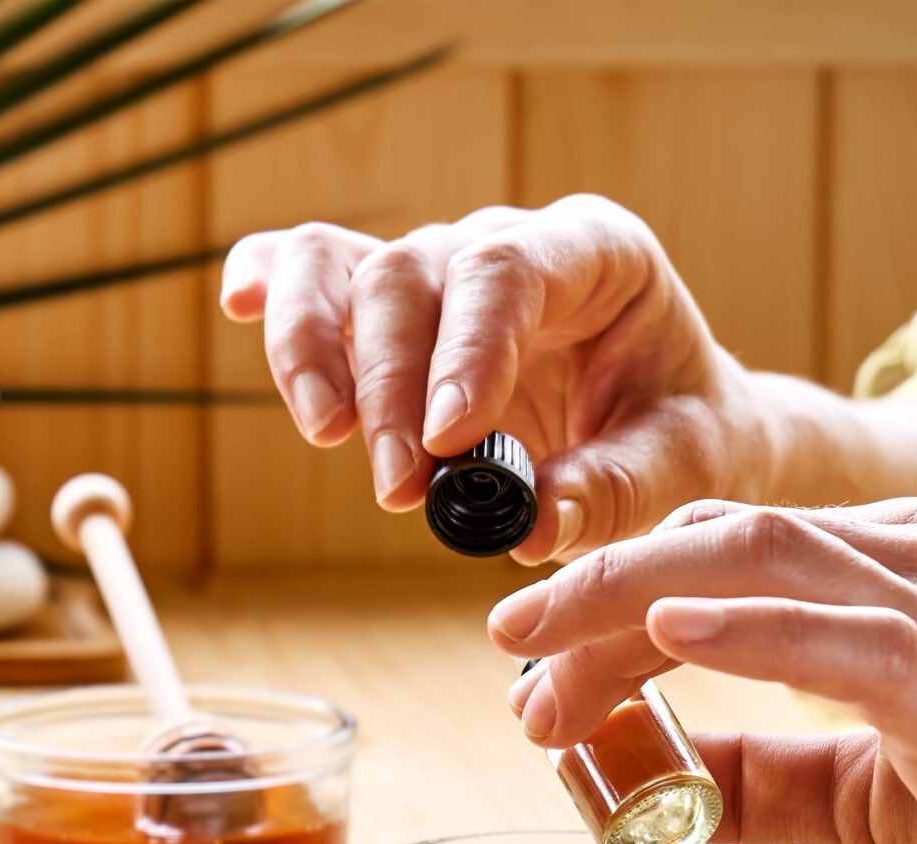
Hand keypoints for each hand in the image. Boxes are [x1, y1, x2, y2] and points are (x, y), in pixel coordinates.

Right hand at [218, 196, 777, 563]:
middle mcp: (503, 246)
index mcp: (594, 254)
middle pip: (412, 275)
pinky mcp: (390, 312)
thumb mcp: (677, 470)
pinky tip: (237, 303)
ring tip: (328, 438)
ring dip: (319, 355)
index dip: (467, 348)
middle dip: (393, 386)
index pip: (507, 272)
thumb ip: (612, 492)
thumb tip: (529, 524)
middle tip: (403, 491)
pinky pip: (311, 271)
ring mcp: (438, 272)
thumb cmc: (679, 432)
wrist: (668, 426)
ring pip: (345, 267)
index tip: (450, 436)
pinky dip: (272, 286)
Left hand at [486, 492, 916, 843]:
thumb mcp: (884, 795)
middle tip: (505, 650)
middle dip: (592, 592)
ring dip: (626, 615)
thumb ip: (778, 772)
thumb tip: (665, 780)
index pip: (732, 548)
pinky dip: (743, 627)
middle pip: (722, 536)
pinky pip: (845, 635)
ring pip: (759, 563)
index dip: (613, 596)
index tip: (530, 660)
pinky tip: (664, 638)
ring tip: (538, 672)